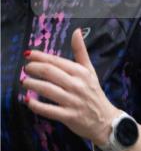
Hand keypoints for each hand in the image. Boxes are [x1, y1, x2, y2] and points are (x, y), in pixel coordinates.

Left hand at [22, 29, 117, 146]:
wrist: (105, 120)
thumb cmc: (94, 93)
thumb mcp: (90, 71)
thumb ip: (81, 52)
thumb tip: (77, 31)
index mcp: (81, 72)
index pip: (56, 61)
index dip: (39, 56)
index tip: (28, 55)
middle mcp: (77, 85)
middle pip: (49, 72)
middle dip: (33, 68)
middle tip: (26, 68)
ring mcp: (73, 101)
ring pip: (47, 90)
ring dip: (31, 84)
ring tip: (24, 82)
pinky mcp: (69, 116)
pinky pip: (48, 109)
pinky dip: (35, 105)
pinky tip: (28, 100)